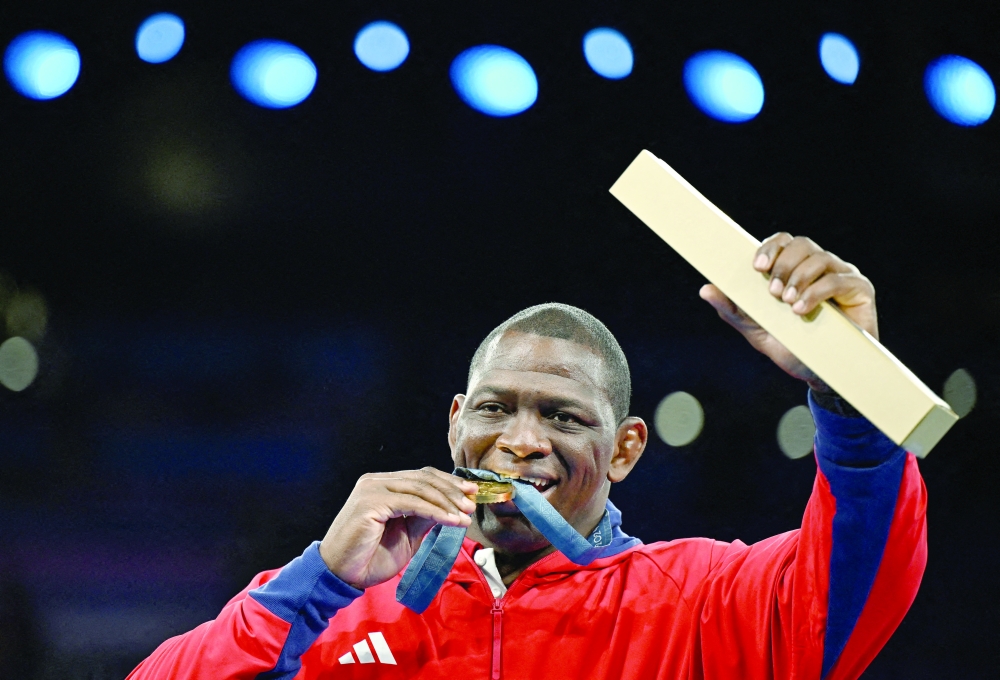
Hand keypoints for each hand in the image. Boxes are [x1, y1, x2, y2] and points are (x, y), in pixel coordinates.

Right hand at [319, 467, 478, 589]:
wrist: (342, 575)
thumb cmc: (371, 557)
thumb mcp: (407, 535)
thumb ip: (425, 517)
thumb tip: (452, 507)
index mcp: (382, 485)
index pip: (421, 476)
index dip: (448, 483)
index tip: (471, 493)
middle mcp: (376, 482)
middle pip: (423, 478)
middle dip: (452, 490)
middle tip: (472, 504)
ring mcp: (371, 489)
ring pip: (420, 488)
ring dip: (447, 502)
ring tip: (466, 516)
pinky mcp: (370, 502)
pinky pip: (412, 503)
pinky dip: (435, 511)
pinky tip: (451, 521)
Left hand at [699, 232, 876, 390]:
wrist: (823, 376)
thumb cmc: (792, 348)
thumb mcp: (757, 331)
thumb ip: (733, 310)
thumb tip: (705, 289)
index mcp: (795, 270)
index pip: (783, 242)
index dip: (770, 247)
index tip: (756, 266)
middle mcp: (820, 267)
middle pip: (801, 244)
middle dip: (783, 265)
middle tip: (772, 292)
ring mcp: (842, 276)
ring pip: (820, 258)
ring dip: (799, 278)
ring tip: (787, 304)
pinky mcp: (860, 290)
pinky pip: (838, 279)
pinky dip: (816, 292)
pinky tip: (801, 310)